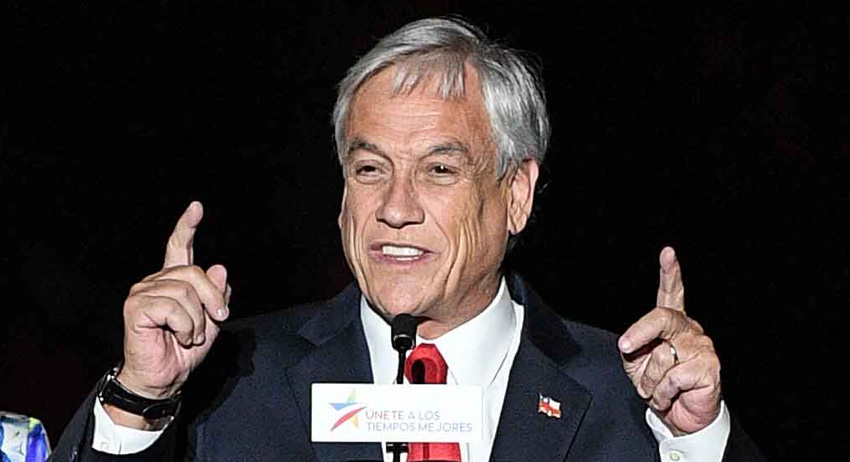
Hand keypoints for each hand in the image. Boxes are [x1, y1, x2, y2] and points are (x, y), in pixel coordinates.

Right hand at [117, 201, 230, 401]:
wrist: (164, 377)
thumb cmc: (184, 351)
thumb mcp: (212, 321)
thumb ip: (217, 295)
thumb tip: (219, 268)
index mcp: (173, 281)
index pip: (179, 247)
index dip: (187, 227)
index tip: (196, 207)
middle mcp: (156, 281)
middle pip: (194, 272)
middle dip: (213, 299)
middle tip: (217, 320)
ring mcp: (143, 292)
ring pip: (186, 292)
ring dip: (198, 320)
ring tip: (190, 335)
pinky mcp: (136, 306)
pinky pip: (174, 307)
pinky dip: (186, 326)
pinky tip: (179, 337)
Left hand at [618, 247, 720, 435]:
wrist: (678, 417)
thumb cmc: (657, 386)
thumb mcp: (637, 363)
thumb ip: (635, 346)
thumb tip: (630, 342)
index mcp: (672, 324)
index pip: (671, 293)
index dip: (670, 272)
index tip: (668, 253)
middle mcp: (689, 330)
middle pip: (662, 317)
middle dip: (641, 332)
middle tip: (626, 346)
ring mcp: (702, 347)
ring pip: (662, 356)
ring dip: (650, 381)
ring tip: (658, 389)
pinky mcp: (710, 367)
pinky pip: (672, 378)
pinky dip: (662, 393)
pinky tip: (670, 397)